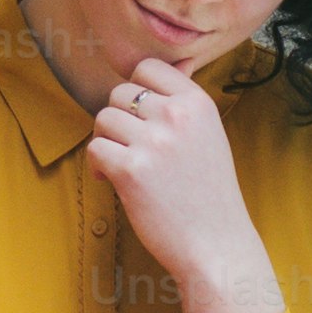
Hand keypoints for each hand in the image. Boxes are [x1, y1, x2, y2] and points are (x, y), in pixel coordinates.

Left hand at [86, 57, 281, 312]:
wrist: (217, 245)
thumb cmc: (210, 195)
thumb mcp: (209, 136)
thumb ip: (183, 106)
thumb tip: (158, 69)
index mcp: (198, 104)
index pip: (148, 67)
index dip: (136, 89)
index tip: (139, 115)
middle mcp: (176, 116)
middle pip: (119, 93)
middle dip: (118, 119)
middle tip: (128, 147)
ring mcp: (153, 142)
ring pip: (103, 118)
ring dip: (106, 141)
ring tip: (121, 165)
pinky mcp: (130, 170)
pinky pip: (95, 148)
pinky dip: (98, 165)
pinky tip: (112, 180)